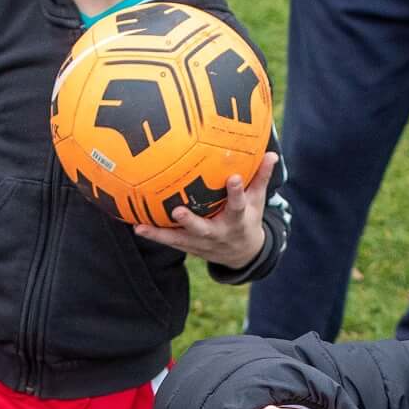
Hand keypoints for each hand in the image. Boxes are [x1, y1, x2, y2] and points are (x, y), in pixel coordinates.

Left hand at [133, 151, 276, 268]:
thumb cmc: (247, 219)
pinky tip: (136, 226)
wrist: (242, 254)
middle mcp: (219, 234)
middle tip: (178, 210)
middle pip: (205, 229)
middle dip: (191, 221)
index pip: (238, 206)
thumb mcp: (257, 201)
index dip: (237, 192)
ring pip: (180, 240)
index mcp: (237, 220)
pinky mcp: (190, 247)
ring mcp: (202, 244)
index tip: (233, 178)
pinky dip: (154, 234)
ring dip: (161, 234)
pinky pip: (170, 241)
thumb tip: (272, 154)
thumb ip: (261, 177)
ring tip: (142, 227)